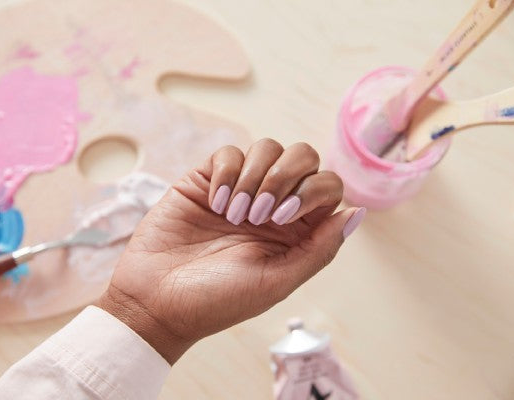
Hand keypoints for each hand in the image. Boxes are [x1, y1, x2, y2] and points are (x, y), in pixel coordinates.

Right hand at [98, 139, 364, 363]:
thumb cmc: (218, 300)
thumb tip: (357, 212)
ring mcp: (241, 190)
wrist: (156, 301)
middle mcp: (273, 205)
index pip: (327, 186)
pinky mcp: (208, 180)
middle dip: (284, 176)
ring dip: (253, 177)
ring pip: (267, 148)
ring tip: (233, 214)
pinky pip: (228, 153)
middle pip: (303, 156)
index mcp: (297, 231)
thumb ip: (321, 248)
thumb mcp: (278, 281)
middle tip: (258, 214)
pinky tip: (215, 205)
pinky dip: (227, 173)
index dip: (311, 191)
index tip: (280, 220)